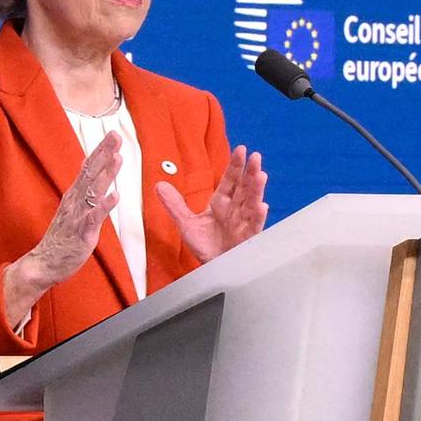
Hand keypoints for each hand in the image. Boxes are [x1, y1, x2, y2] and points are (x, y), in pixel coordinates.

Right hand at [2, 129, 126, 332]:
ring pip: (93, 191)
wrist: (44, 263)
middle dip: (104, 153)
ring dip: (105, 174)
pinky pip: (93, 218)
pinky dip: (104, 206)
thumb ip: (84, 191)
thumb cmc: (63, 237)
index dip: (101, 150)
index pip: (88, 167)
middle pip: (90, 173)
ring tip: (118, 158)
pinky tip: (115, 195)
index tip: (113, 134)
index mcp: (74, 195)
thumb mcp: (74, 209)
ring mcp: (77, 216)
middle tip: (116, 135)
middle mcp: (75, 201)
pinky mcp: (81, 233)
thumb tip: (93, 171)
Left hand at [167, 144, 269, 262]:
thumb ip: (175, 204)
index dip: (235, 166)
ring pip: (252, 204)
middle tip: (255, 157)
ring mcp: (243, 224)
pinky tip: (262, 206)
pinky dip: (258, 217)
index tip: (241, 150)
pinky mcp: (247, 239)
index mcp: (221, 203)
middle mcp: (235, 211)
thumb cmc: (206, 247)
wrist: (212, 270)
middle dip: (250, 173)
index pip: (230, 181)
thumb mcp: (186, 223)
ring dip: (257, 190)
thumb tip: (159, 185)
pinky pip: (254, 227)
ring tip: (261, 176)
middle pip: (244, 188)